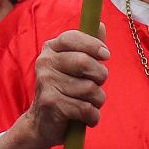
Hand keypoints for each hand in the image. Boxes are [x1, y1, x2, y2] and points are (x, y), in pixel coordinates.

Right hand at [24, 30, 108, 148]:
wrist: (42, 123)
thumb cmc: (65, 90)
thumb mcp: (74, 67)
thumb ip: (88, 47)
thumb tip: (100, 25)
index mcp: (51, 48)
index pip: (73, 38)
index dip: (93, 45)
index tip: (106, 55)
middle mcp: (45, 62)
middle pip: (85, 63)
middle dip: (100, 76)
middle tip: (96, 84)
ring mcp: (46, 82)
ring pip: (90, 89)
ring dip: (97, 100)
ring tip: (88, 103)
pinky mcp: (51, 103)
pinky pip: (86, 108)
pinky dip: (92, 116)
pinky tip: (86, 117)